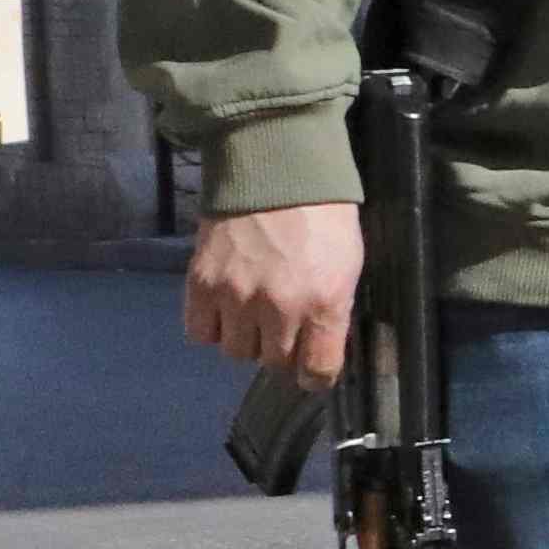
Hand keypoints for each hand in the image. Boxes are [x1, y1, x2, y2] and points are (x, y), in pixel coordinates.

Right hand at [186, 200, 358, 384]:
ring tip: (252, 312)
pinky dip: (211, 326)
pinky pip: (199, 333)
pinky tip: (224, 309)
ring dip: (245, 338)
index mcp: (324, 303)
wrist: (274, 172)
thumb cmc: (323, 218)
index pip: (318, 370)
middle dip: (280, 349)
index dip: (316, 376)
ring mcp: (235, 297)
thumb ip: (333, 309)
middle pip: (273, 362)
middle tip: (282, 325)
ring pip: (235, 352)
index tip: (312, 371)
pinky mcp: (201, 284)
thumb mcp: (348, 265)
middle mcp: (278, 308)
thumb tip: (320, 347)